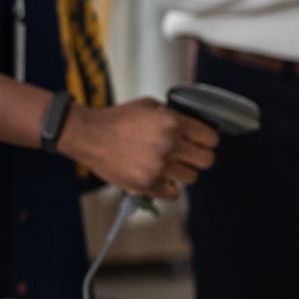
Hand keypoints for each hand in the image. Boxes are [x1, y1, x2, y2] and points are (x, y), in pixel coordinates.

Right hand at [57, 98, 217, 199]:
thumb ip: (171, 115)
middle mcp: (169, 145)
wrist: (88, 135)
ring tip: (170, 167)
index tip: (204, 143)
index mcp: (172, 122)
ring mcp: (158, 167)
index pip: (210, 138)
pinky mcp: (147, 184)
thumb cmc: (115, 120)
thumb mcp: (148, 105)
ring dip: (183, 172)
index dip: (209, 140)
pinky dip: (169, 187)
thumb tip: (190, 126)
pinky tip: (161, 178)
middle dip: (200, 157)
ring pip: (191, 177)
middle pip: (206, 160)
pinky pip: (173, 193)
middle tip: (190, 156)